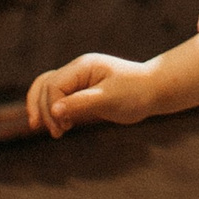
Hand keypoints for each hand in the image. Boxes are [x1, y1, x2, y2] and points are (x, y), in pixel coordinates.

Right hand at [26, 53, 158, 138]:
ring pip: (46, 90)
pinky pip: (58, 98)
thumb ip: (82, 103)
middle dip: (44, 110)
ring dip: (43, 109)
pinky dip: (53, 111)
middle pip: (45, 86)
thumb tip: (54, 110)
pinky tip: (61, 126)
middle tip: (57, 133)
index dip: (52, 107)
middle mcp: (78, 70)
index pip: (54, 85)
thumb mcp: (110, 99)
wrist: (154, 91)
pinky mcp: (81, 92)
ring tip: (53, 131)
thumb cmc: (136, 92)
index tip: (63, 126)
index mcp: (83, 66)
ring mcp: (79, 80)